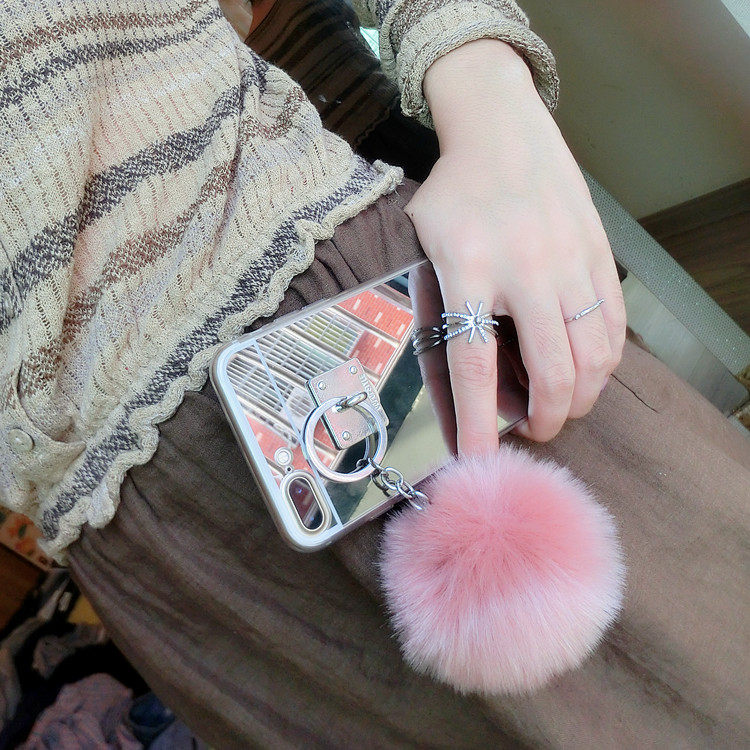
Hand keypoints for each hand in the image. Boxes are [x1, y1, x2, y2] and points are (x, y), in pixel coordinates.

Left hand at [404, 40, 625, 453]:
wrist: (502, 131)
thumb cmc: (454, 192)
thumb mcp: (425, 243)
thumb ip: (440, 302)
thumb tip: (462, 370)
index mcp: (468, 269)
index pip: (474, 364)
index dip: (476, 421)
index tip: (477, 458)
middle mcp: (526, 270)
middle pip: (551, 372)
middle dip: (544, 418)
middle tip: (532, 429)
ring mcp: (570, 262)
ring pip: (594, 356)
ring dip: (581, 397)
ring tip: (561, 406)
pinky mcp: (599, 255)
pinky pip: (615, 325)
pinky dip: (606, 362)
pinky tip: (590, 372)